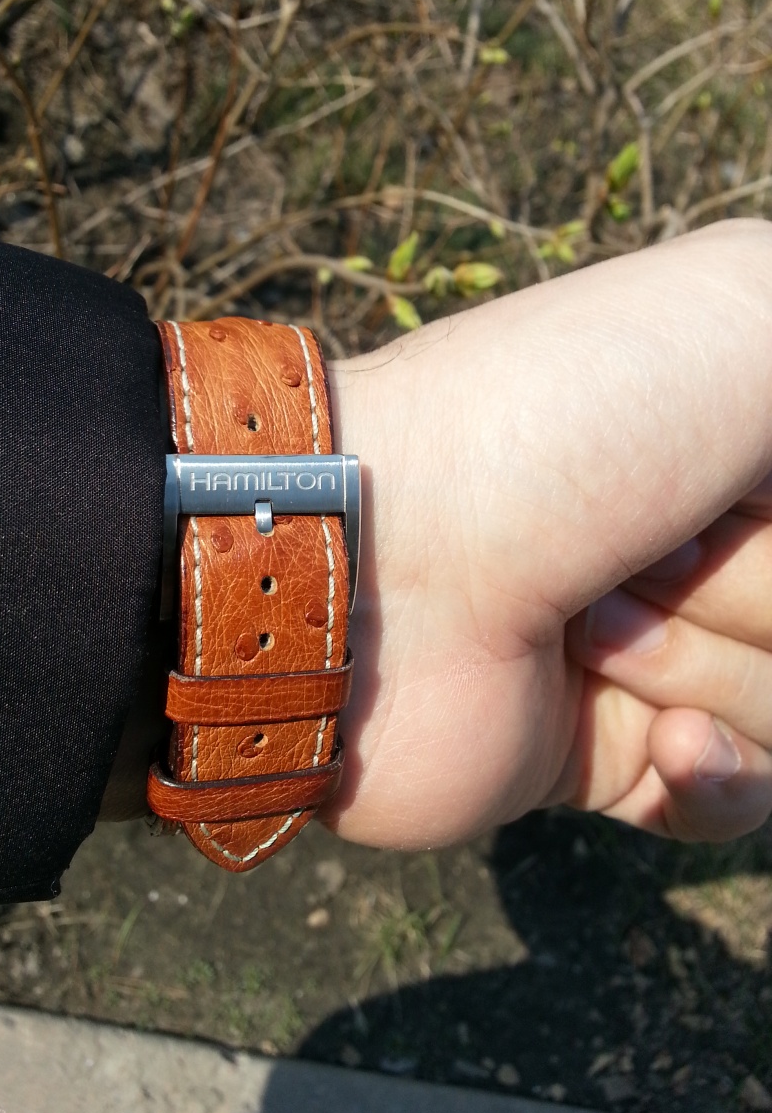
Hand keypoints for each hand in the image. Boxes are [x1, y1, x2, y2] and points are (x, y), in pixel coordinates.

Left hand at [325, 219, 771, 848]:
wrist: (377, 564)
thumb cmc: (559, 424)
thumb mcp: (745, 307)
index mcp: (733, 444)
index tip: (726, 486)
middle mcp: (699, 543)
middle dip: (747, 590)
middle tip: (634, 553)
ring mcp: (654, 652)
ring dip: (707, 668)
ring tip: (588, 628)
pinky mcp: (604, 756)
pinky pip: (740, 805)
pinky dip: (717, 779)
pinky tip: (667, 744)